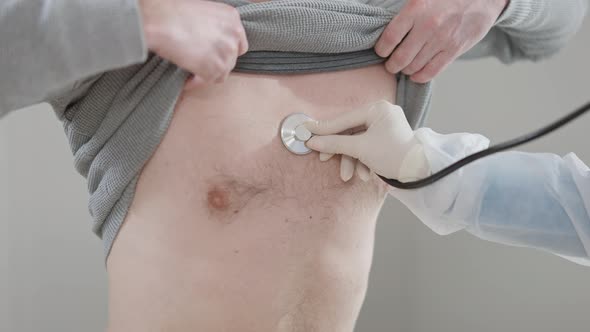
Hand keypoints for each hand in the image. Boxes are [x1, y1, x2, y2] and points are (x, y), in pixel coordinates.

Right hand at [139, 0, 248, 86]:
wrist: (162, 21)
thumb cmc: (173, 13)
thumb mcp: (203, 11)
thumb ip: (214, 26)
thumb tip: (210, 40)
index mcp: (232, 18)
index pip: (238, 43)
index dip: (225, 50)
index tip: (215, 54)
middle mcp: (234, 36)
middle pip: (231, 59)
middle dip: (216, 62)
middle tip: (201, 63)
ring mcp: (227, 53)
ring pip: (223, 72)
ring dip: (208, 73)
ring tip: (192, 71)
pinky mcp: (217, 68)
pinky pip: (211, 81)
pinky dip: (198, 81)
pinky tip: (188, 79)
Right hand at [305, 101, 428, 181]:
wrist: (420, 173)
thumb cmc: (393, 155)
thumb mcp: (360, 149)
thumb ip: (334, 144)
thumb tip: (312, 142)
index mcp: (377, 109)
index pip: (344, 119)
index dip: (325, 129)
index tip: (307, 132)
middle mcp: (382, 113)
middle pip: (350, 131)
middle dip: (341, 151)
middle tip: (324, 159)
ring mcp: (385, 126)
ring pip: (358, 142)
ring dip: (352, 160)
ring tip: (348, 176)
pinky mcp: (387, 139)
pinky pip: (368, 147)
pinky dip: (363, 161)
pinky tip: (364, 175)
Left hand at [375, 0, 507, 82]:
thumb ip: (406, 12)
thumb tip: (387, 30)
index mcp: (416, 8)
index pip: (389, 38)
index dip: (381, 49)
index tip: (382, 51)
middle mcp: (428, 25)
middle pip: (400, 57)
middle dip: (391, 65)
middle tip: (391, 63)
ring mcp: (442, 40)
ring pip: (414, 67)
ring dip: (405, 70)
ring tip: (404, 66)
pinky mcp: (454, 50)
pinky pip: (431, 72)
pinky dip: (419, 76)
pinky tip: (416, 73)